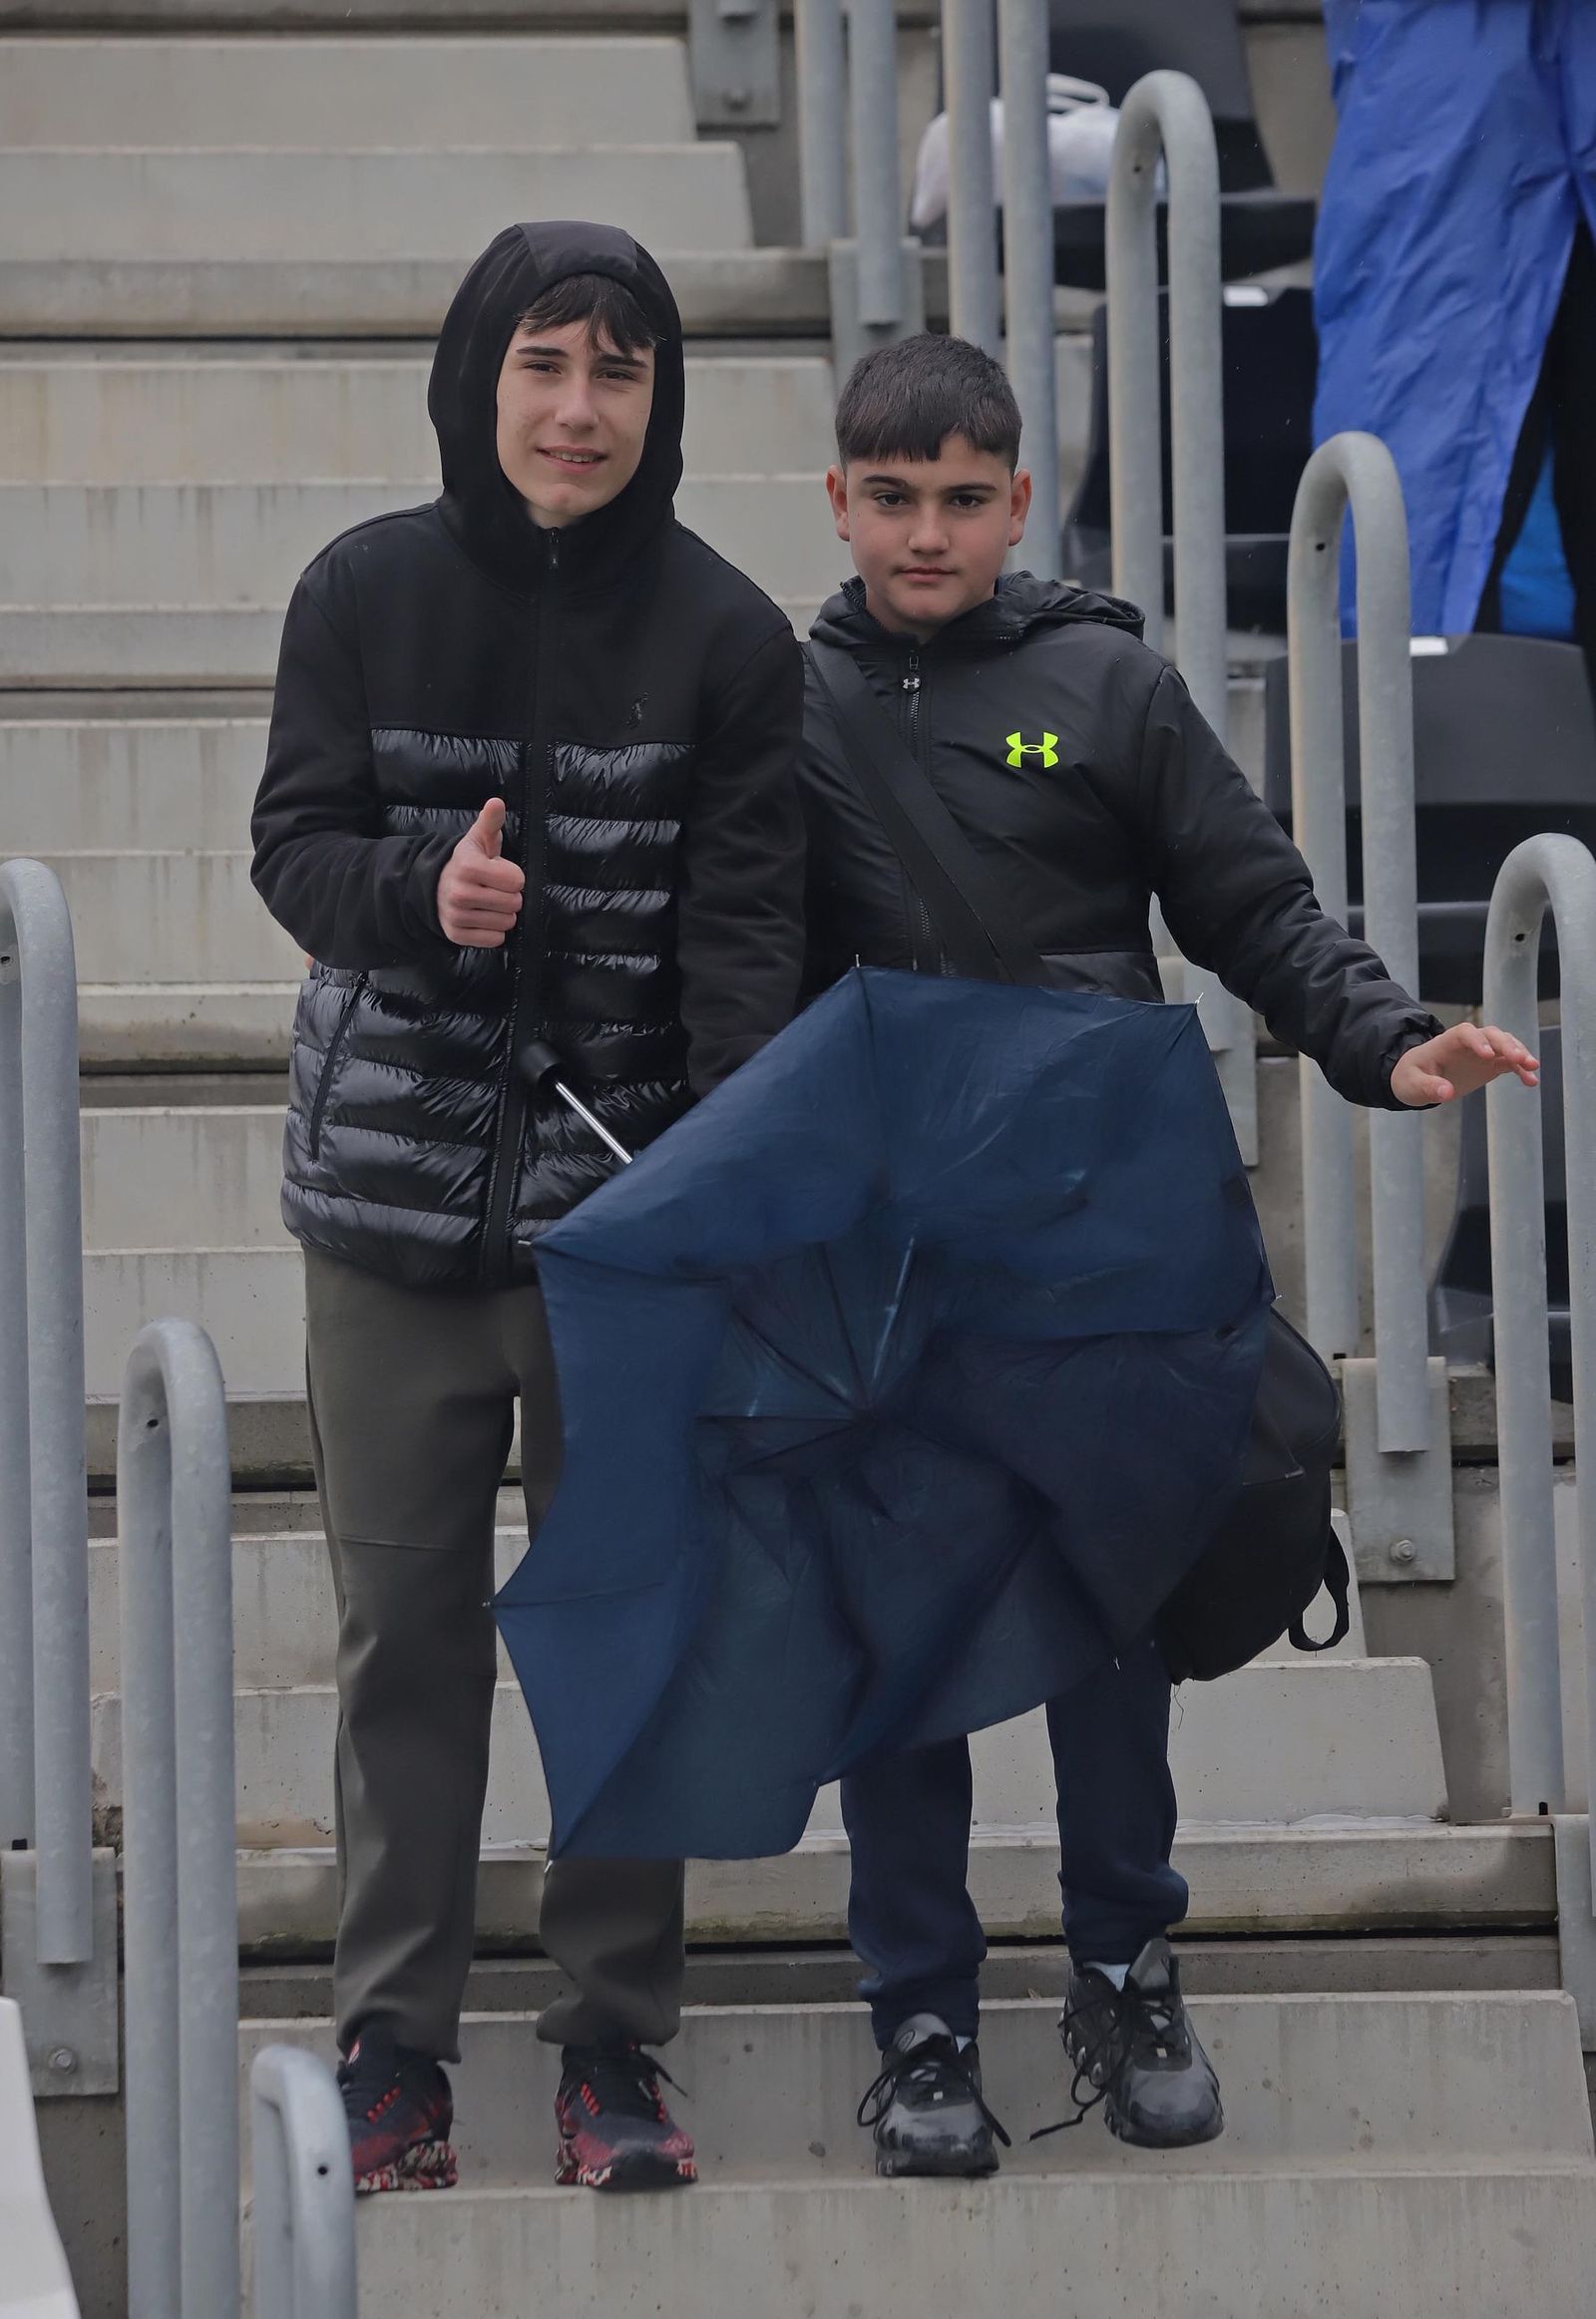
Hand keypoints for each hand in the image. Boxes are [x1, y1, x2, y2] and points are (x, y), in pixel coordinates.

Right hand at [436, 798, 523, 947]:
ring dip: (502, 914)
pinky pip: (495, 939)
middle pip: (514, 903)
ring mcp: (457, 916)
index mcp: (468, 867)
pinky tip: (482, 917)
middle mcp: (460, 893)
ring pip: (506, 923)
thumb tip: (496, 803)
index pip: (517, 881)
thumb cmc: (466, 862)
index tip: (498, 872)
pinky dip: (493, 931)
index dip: (513, 876)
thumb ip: (490, 822)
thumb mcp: (477, 839)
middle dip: (509, 896)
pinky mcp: (457, 935)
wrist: (434, 887)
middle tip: (493, 889)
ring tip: (487, 903)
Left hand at [1390, 1022, 1538, 1106]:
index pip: (1465, 1033)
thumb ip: (1429, 1087)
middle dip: (1506, 1045)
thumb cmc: (1412, 1077)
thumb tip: (1447, 1093)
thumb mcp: (1413, 1085)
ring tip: (1532, 1067)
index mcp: (1446, 1041)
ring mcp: (1482, 1051)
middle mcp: (1468, 1042)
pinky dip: (1521, 1070)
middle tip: (1519, 1059)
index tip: (1488, 1056)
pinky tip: (1531, 1082)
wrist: (1418, 1079)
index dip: (1478, 1041)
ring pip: (1505, 1044)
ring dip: (1519, 1053)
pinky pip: (1509, 1063)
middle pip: (1491, 1035)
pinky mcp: (1490, 1064)